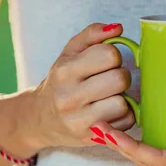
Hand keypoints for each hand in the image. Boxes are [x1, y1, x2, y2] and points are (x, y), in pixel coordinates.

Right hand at [22, 23, 135, 150]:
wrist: (40, 118)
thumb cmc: (61, 81)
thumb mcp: (69, 53)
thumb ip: (92, 35)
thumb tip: (118, 28)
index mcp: (64, 71)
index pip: (110, 54)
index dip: (113, 56)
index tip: (106, 62)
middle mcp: (69, 97)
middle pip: (120, 79)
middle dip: (120, 76)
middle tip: (109, 79)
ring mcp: (79, 120)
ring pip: (123, 103)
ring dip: (122, 98)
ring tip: (108, 96)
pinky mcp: (91, 137)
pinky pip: (125, 122)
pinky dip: (123, 116)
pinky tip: (109, 111)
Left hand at [90, 120, 165, 165]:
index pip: (153, 160)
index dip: (127, 146)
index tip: (106, 130)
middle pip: (145, 161)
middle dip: (119, 145)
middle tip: (96, 126)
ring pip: (152, 158)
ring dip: (128, 145)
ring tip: (108, 127)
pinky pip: (163, 153)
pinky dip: (145, 142)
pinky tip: (140, 127)